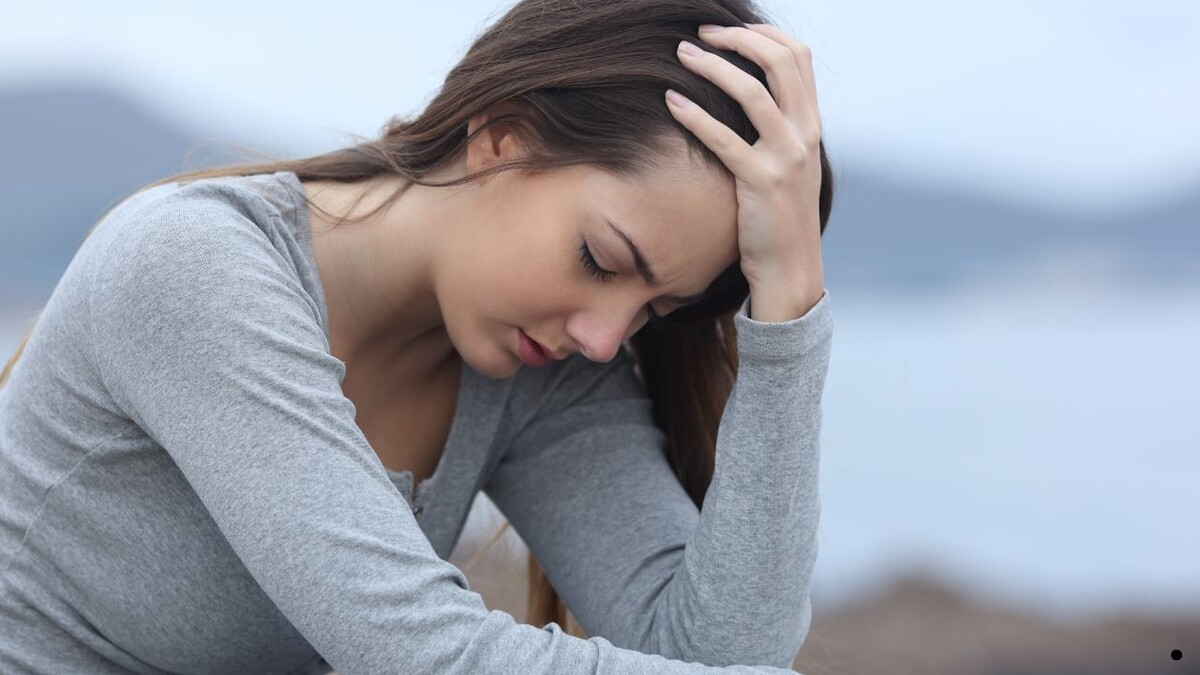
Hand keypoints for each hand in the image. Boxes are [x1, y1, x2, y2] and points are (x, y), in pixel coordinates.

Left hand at [667, 23, 824, 311]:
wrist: (790, 269)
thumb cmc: (779, 218)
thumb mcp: (790, 166)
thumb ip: (778, 131)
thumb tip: (750, 97)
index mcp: (811, 125)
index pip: (798, 56)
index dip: (763, 34)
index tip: (729, 30)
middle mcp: (804, 135)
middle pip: (780, 62)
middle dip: (738, 39)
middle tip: (700, 35)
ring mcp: (786, 158)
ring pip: (752, 93)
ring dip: (713, 67)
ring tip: (681, 55)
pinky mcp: (760, 183)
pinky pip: (724, 139)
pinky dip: (695, 114)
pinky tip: (670, 101)